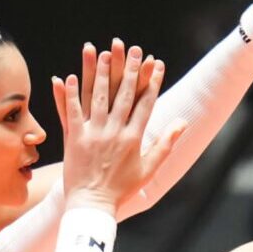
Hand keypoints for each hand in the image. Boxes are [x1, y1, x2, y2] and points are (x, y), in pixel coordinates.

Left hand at [55, 41, 182, 214]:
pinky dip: (70, 94)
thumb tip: (183, 124)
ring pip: (97, 97)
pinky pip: (71, 111)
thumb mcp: (149, 169)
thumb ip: (165, 144)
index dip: (152, 81)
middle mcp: (114, 131)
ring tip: (103, 52)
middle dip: (129, 68)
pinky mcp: (73, 137)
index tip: (156, 63)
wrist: (92, 203)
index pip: (145, 103)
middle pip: (123, 94)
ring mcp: (93, 133)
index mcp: (134, 138)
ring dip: (101, 73)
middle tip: (132, 48)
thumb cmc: (122, 189)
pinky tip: (70, 75)